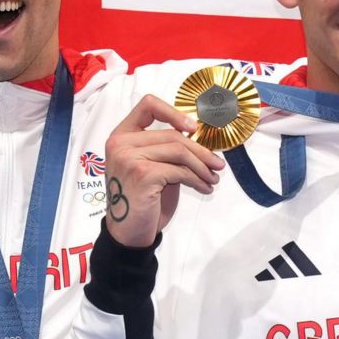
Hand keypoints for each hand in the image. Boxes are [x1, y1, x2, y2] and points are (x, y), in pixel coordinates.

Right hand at [104, 95, 223, 248]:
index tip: (193, 128)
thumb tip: (199, 138)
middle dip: (200, 151)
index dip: (174, 112)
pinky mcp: (142, 173)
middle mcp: (121, 143)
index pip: (147, 106)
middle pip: (172, 134)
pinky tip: (205, 188)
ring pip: (179, 151)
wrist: (129, 232)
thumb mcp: (152, 167)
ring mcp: (129, 157)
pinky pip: (180, 171)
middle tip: (217, 164)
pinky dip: (198, 179)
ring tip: (213, 178)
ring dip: (202, 166)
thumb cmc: (143, 200)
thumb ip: (165, 149)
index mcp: (121, 135)